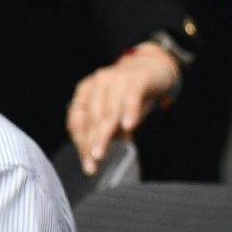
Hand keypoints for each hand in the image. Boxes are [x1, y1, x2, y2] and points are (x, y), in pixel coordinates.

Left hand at [68, 44, 178, 173]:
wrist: (153, 67)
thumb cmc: (131, 94)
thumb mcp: (117, 113)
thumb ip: (110, 131)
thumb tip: (104, 158)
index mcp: (86, 91)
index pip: (77, 119)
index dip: (80, 142)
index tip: (86, 162)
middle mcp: (98, 83)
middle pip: (92, 118)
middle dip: (91, 142)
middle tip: (92, 164)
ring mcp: (117, 79)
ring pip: (108, 110)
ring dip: (104, 134)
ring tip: (101, 154)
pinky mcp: (137, 79)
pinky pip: (131, 98)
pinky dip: (129, 112)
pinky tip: (128, 126)